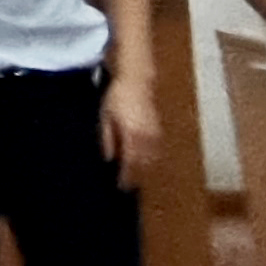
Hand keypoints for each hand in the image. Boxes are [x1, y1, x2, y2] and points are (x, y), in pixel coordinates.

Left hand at [99, 73, 164, 190]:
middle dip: (136, 176)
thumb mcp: (105, 117)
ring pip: (153, 158)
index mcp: (131, 135)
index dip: (126, 177)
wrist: (136, 79)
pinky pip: (157, 149)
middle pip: (144, 165)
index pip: (130, 163)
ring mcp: (155, 132)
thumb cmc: (117, 97)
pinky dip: (151, 158)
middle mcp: (146, 136)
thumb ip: (107, 139)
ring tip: (136, 175)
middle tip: (128, 183)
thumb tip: (109, 158)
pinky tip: (144, 160)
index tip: (121, 185)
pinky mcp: (159, 128)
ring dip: (145, 168)